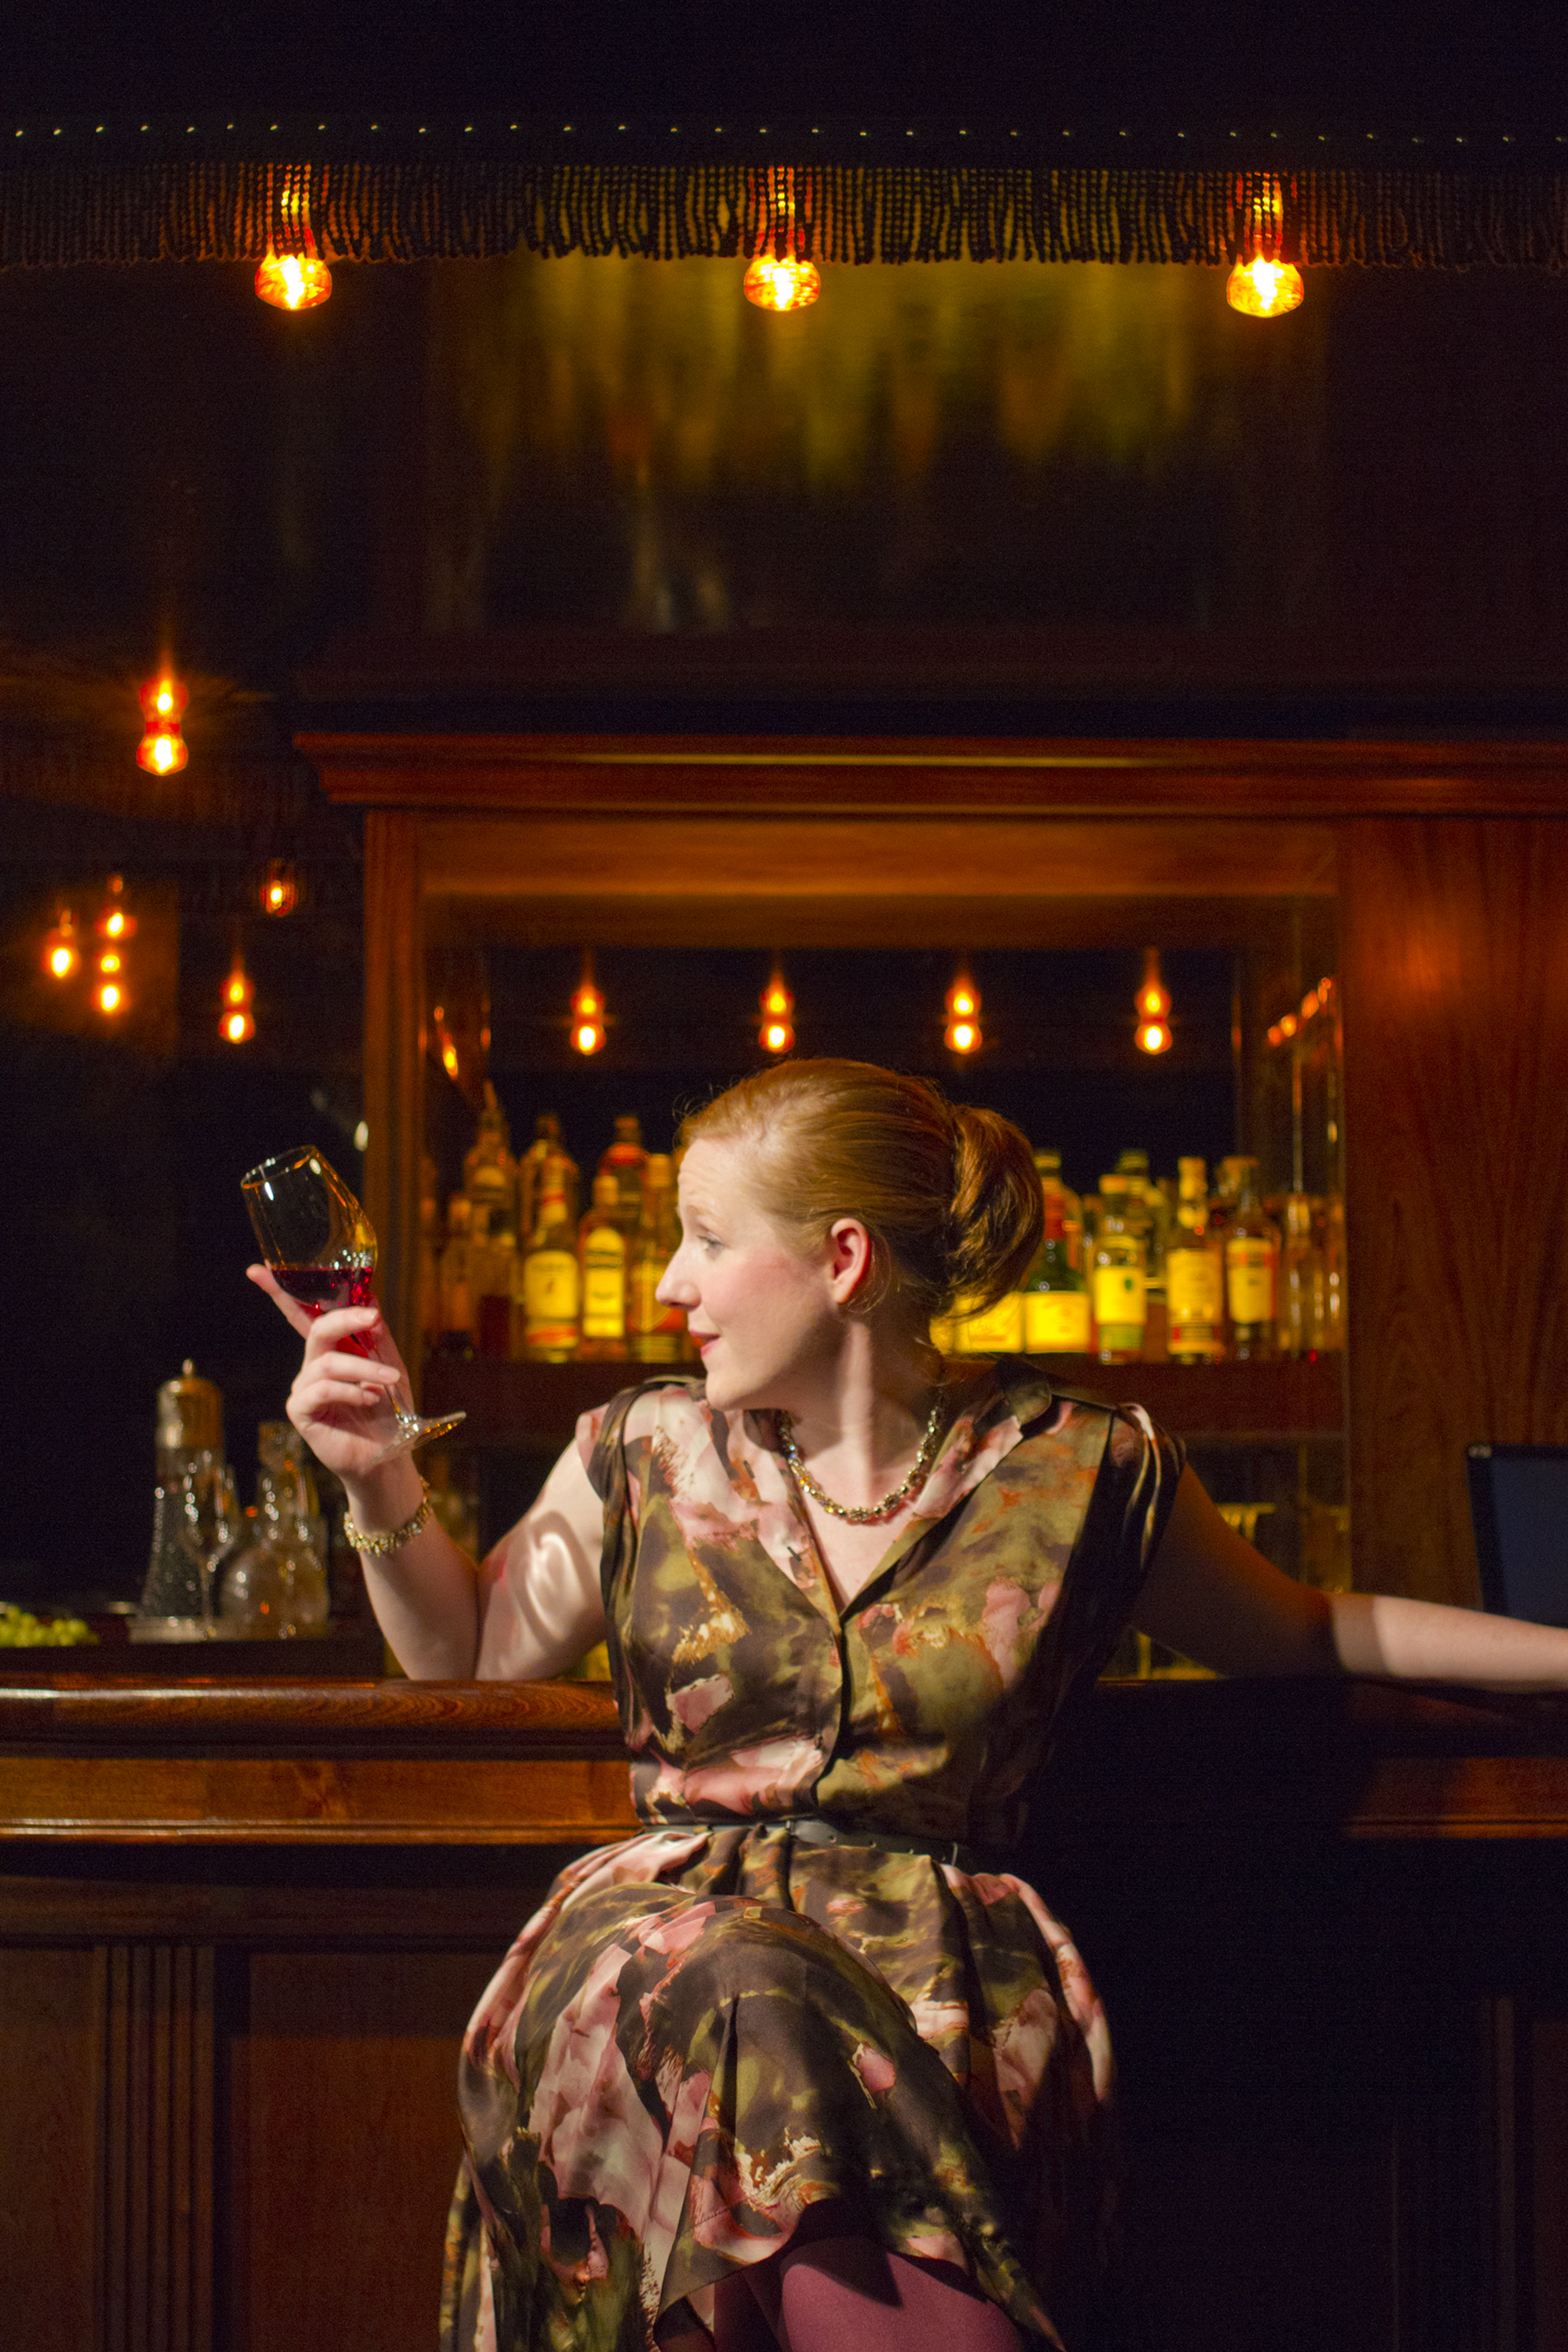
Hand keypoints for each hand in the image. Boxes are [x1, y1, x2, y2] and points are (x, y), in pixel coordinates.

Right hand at [246, 1264, 411, 1491]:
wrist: (389, 1456)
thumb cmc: (390, 1413)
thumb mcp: (390, 1367)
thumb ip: (377, 1337)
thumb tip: (370, 1301)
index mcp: (330, 1352)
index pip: (302, 1316)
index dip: (279, 1292)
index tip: (257, 1269)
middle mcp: (312, 1367)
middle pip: (316, 1329)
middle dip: (346, 1318)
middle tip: (373, 1319)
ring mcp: (304, 1389)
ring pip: (327, 1361)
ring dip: (364, 1368)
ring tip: (390, 1381)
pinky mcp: (301, 1411)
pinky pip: (322, 1389)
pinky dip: (350, 1390)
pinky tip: (369, 1400)